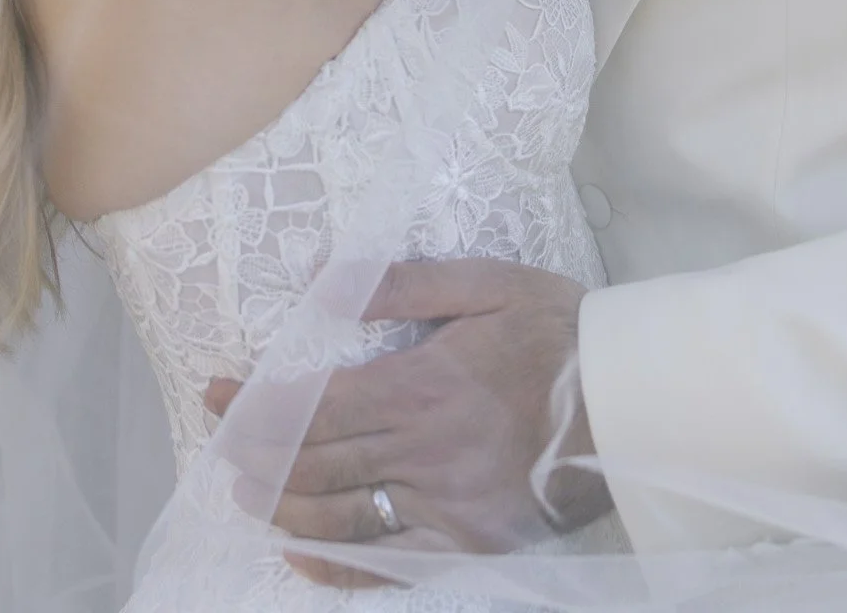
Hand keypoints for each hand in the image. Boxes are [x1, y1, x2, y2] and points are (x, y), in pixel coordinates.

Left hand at [205, 259, 612, 592]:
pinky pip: (390, 563)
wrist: (629, 401)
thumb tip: (325, 282)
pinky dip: (339, 565)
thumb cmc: (556, 332)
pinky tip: (303, 554)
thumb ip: (403, 284)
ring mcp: (445, 508)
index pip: (313, 405)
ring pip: (341, 517)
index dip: (255, 406)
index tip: (216, 393)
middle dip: (256, 455)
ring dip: (284, 508)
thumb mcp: (486, 284)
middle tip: (217, 445)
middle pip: (315, 464)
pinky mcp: (470, 545)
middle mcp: (422, 455)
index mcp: (420, 386)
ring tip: (247, 494)